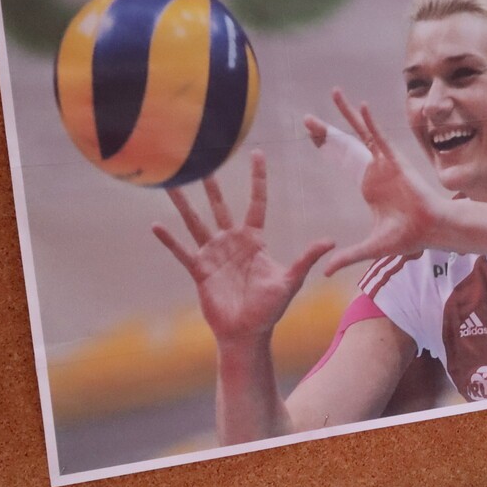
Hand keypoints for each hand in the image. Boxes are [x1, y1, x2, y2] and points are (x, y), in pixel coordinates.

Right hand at [153, 153, 333, 343]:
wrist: (247, 333)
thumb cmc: (270, 308)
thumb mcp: (290, 280)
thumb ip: (306, 259)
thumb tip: (330, 241)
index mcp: (254, 240)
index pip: (256, 202)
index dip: (257, 179)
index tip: (257, 153)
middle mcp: (231, 242)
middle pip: (219, 206)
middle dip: (211, 184)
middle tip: (202, 158)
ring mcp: (213, 254)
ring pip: (196, 222)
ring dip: (183, 203)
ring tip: (171, 182)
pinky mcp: (199, 270)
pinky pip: (182, 251)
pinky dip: (170, 240)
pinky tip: (156, 225)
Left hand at [319, 90, 445, 275]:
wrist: (430, 230)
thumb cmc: (408, 236)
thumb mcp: (370, 247)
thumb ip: (348, 256)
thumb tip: (326, 271)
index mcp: (368, 185)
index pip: (342, 161)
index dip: (327, 149)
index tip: (311, 136)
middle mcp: (375, 170)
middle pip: (346, 143)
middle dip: (327, 131)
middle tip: (308, 119)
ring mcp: (385, 163)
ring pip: (362, 132)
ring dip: (348, 114)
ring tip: (334, 94)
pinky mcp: (395, 161)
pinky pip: (380, 137)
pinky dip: (371, 122)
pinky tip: (361, 106)